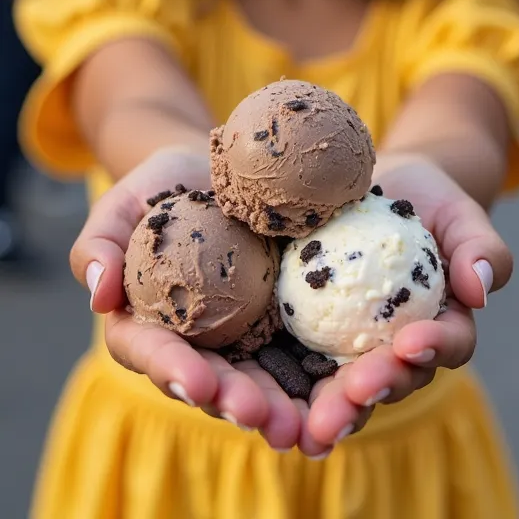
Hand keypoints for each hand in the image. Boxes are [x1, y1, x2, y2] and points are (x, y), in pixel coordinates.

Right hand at [70, 148, 325, 454]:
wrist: (219, 169)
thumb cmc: (161, 185)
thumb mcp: (123, 202)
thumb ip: (98, 243)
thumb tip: (99, 296)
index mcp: (146, 323)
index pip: (152, 352)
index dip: (173, 370)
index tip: (198, 380)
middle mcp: (195, 343)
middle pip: (211, 382)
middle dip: (235, 401)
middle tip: (260, 414)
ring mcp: (243, 338)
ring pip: (259, 382)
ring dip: (278, 407)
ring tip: (300, 424)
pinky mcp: (286, 323)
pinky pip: (304, 356)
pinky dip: (321, 380)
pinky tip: (345, 394)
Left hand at [304, 158, 512, 449]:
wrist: (379, 187)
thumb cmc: (429, 201)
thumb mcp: (458, 214)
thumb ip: (479, 247)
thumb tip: (481, 288)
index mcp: (442, 326)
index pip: (447, 344)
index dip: (432, 348)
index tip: (412, 342)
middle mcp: (399, 349)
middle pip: (392, 380)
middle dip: (373, 392)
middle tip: (355, 392)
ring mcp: (354, 349)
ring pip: (346, 390)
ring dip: (332, 410)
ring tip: (313, 425)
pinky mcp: (310, 339)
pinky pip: (298, 368)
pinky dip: (286, 391)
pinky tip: (267, 409)